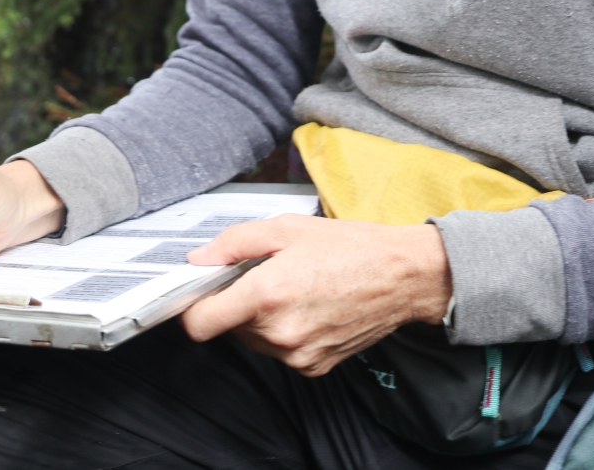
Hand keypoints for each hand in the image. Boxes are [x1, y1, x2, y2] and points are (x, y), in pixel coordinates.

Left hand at [181, 215, 451, 376]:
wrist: (401, 277)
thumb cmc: (349, 246)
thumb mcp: (286, 227)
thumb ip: (234, 242)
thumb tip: (199, 259)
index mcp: (268, 294)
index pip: (201, 323)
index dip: (193, 306)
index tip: (199, 292)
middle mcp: (280, 332)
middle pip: (229, 326)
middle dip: (237, 300)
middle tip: (265, 273)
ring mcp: (297, 355)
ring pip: (254, 339)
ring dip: (260, 317)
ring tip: (292, 287)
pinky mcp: (314, 367)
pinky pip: (280, 351)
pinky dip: (284, 331)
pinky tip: (308, 306)